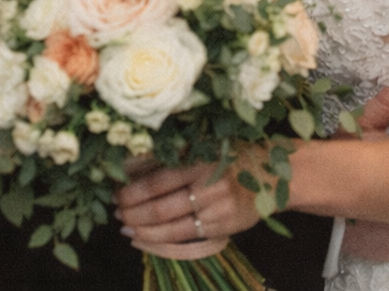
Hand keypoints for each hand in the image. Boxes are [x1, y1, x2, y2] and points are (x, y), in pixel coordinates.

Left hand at [116, 159, 259, 253]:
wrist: (272, 176)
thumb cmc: (232, 157)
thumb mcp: (205, 147)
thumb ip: (175, 156)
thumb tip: (130, 170)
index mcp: (201, 159)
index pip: (158, 180)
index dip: (133, 190)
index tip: (116, 193)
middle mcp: (210, 184)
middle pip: (160, 206)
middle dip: (132, 212)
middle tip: (117, 212)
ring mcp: (217, 209)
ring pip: (170, 226)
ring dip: (142, 228)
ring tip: (125, 226)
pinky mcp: (222, 227)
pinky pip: (184, 238)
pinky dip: (158, 240)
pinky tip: (143, 238)